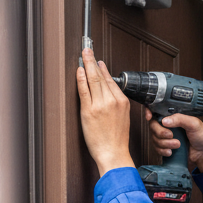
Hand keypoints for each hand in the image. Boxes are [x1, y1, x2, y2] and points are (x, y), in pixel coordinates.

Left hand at [76, 48, 134, 175]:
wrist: (113, 154)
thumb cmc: (117, 140)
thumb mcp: (123, 118)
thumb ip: (116, 103)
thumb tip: (108, 92)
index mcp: (122, 102)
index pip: (110, 80)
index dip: (102, 68)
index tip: (98, 61)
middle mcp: (112, 101)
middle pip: (101, 76)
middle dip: (93, 60)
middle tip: (87, 49)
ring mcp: (100, 105)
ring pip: (93, 79)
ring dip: (87, 64)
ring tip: (83, 54)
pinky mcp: (89, 111)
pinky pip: (84, 90)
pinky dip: (81, 78)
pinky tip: (79, 70)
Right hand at [146, 110, 202, 172]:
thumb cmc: (202, 137)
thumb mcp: (194, 124)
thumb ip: (180, 119)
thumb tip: (165, 120)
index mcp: (174, 116)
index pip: (157, 110)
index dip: (149, 112)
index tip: (149, 117)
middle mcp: (169, 125)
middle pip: (153, 126)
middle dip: (160, 133)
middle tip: (171, 135)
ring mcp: (166, 137)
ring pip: (154, 138)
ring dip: (164, 143)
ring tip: (177, 145)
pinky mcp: (166, 148)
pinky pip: (157, 149)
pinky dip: (163, 151)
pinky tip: (171, 152)